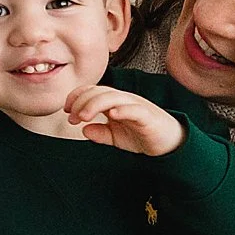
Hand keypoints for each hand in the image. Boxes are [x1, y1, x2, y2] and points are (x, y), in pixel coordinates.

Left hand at [65, 84, 185, 155]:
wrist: (169, 143)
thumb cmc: (142, 135)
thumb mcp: (116, 137)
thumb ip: (100, 133)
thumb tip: (84, 130)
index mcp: (115, 102)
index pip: (93, 91)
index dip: (77, 97)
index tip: (66, 110)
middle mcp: (124, 100)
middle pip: (100, 92)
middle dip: (82, 103)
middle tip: (72, 118)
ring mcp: (136, 106)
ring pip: (113, 97)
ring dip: (95, 104)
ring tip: (84, 116)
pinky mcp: (147, 116)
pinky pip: (134, 109)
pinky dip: (122, 110)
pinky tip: (112, 115)